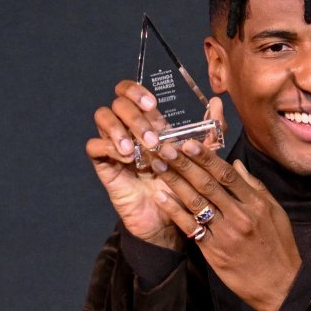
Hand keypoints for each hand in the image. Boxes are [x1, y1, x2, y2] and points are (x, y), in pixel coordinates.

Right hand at [86, 83, 226, 249]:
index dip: (136, 91)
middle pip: (119, 103)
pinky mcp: (106, 166)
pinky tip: (126, 159)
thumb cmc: (185, 187)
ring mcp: (116, 146)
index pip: (131, 91)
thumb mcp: (202, 157)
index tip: (153, 105)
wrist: (171, 220)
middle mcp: (130, 130)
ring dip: (118, 129)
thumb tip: (216, 101)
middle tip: (152, 139)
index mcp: (150, 123)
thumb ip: (210, 130)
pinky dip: (107, 147)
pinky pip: (94, 146)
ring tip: (135, 150)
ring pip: (102, 117)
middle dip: (135, 117)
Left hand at [151, 140, 301, 310]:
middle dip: (184, 164)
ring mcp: (225, 234)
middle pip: (207, 184)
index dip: (206, 157)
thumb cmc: (279, 248)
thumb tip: (235, 164)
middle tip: (164, 147)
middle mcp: (239, 216)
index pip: (227, 174)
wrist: (280, 286)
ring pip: (195, 202)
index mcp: (255, 204)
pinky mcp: (214, 252)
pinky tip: (160, 196)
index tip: (188, 142)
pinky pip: (190, 227)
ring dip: (174, 182)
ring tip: (157, 165)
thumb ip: (255, 187)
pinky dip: (174, 211)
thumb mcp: (275, 212)